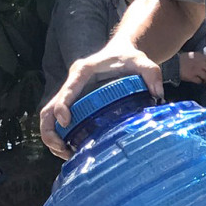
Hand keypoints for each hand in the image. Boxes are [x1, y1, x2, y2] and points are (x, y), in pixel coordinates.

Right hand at [38, 47, 164, 157]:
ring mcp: (71, 94)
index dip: (61, 107)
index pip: (66, 90)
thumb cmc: (129, 57)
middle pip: (48, 109)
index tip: (66, 123)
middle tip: (63, 148)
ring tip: (66, 153)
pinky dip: (60, 136)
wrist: (122, 52)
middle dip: (50, 131)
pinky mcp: (74, 103)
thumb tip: (157, 95)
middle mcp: (72, 83)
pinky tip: (71, 149)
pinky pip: (58, 122)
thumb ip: (151, 74)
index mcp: (83, 72)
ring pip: (49, 118)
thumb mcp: (142, 62)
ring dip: (52, 137)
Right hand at [177, 50, 205, 85]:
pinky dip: (199, 81)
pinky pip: (199, 81)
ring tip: (204, 79)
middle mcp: (199, 63)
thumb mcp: (193, 55)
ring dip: (205, 79)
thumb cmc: (184, 60)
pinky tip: (198, 80)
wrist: (174, 64)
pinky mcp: (191, 76)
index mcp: (200, 56)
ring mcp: (196, 70)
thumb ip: (202, 58)